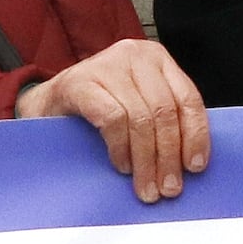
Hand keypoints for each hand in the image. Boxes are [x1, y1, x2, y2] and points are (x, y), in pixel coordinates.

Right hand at [21, 39, 210, 202]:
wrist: (46, 104)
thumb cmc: (98, 107)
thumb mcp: (138, 103)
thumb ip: (163, 120)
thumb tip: (189, 163)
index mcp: (157, 59)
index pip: (188, 98)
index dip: (195, 135)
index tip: (195, 167)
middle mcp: (135, 55)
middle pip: (165, 111)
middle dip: (169, 156)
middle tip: (169, 188)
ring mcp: (107, 65)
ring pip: (141, 118)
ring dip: (146, 160)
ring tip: (146, 186)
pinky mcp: (81, 82)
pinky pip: (113, 120)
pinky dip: (121, 148)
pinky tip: (121, 166)